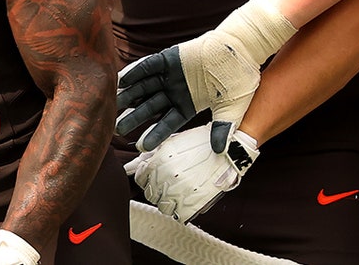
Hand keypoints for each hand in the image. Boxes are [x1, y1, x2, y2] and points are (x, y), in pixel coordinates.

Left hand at [116, 0, 295, 150]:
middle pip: (150, 107)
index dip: (154, 134)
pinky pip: (148, 66)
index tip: (140, 147)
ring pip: (144, 88)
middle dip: (134, 118)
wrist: (242, 49)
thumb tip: (220, 151)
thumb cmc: (239, 78)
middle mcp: (175, 91)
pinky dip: (135, 72)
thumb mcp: (232, 107)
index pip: (167, 123)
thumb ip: (223, 127)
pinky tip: (121, 81)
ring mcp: (170, 75)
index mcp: (188, 105)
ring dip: (129, 96)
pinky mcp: (168, 58)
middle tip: (116, 130)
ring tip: (113, 106)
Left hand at [126, 123, 259, 222]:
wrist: (231, 151)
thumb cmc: (200, 143)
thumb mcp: (172, 143)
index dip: (144, 177)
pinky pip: (177, 215)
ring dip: (165, 201)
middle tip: (165, 184)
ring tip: (175, 193)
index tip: (152, 175)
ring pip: (161, 206)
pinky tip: (184, 201)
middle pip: (149, 192)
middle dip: (154, 189)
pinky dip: (179, 211)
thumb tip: (127, 167)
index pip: (139, 177)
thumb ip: (148, 155)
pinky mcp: (194, 204)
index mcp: (160, 161)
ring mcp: (181, 192)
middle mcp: (167, 177)